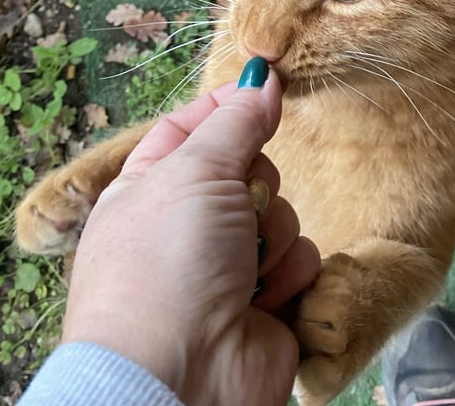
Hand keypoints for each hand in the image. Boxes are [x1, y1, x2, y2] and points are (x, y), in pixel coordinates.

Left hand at [61, 75, 319, 405]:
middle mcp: (189, 224)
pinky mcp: (267, 300)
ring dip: (272, 236)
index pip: (195, 127)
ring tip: (243, 269)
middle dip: (256, 185)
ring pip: (282, 214)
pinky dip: (288, 275)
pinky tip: (261, 299)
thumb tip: (265, 79)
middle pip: (250, 169)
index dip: (230, 107)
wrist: (179, 377)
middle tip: (239, 206)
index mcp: (153, 187)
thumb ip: (236, 122)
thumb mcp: (195, 171)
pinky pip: (301, 260)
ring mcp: (228, 265)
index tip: (267, 86)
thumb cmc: (165, 265)